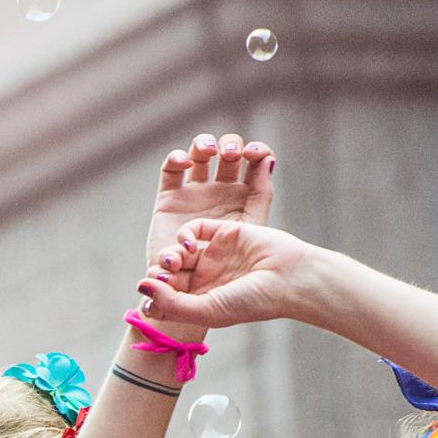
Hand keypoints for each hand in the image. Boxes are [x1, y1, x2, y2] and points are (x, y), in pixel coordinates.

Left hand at [139, 219, 320, 330]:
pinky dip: (184, 235)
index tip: (150, 300)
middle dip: (159, 276)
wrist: (289, 278)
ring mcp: (214, 255)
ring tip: (175, 262)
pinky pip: (194, 229)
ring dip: (169, 256)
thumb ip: (171, 303)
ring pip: (177, 252)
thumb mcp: (206, 310)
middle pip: (167, 275)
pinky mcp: (224, 232)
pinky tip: (187, 246)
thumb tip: (142, 287)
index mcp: (200, 302)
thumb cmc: (251, 301)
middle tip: (163, 277)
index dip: (152, 299)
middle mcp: (205, 279)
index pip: (164, 300)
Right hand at [142, 133, 273, 269]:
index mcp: (243, 195)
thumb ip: (260, 193)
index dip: (254, 150)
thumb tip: (268, 160)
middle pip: (226, 152)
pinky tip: (184, 162)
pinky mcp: (168, 199)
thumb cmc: (227, 267)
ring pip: (198, 155)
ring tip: (208, 152)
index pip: (252, 161)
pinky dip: (176, 158)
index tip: (253, 154)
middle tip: (231, 156)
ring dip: (204, 144)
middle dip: (230, 146)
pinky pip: (170, 170)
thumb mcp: (251, 227)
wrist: (192, 293)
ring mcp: (193, 193)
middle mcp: (219, 190)